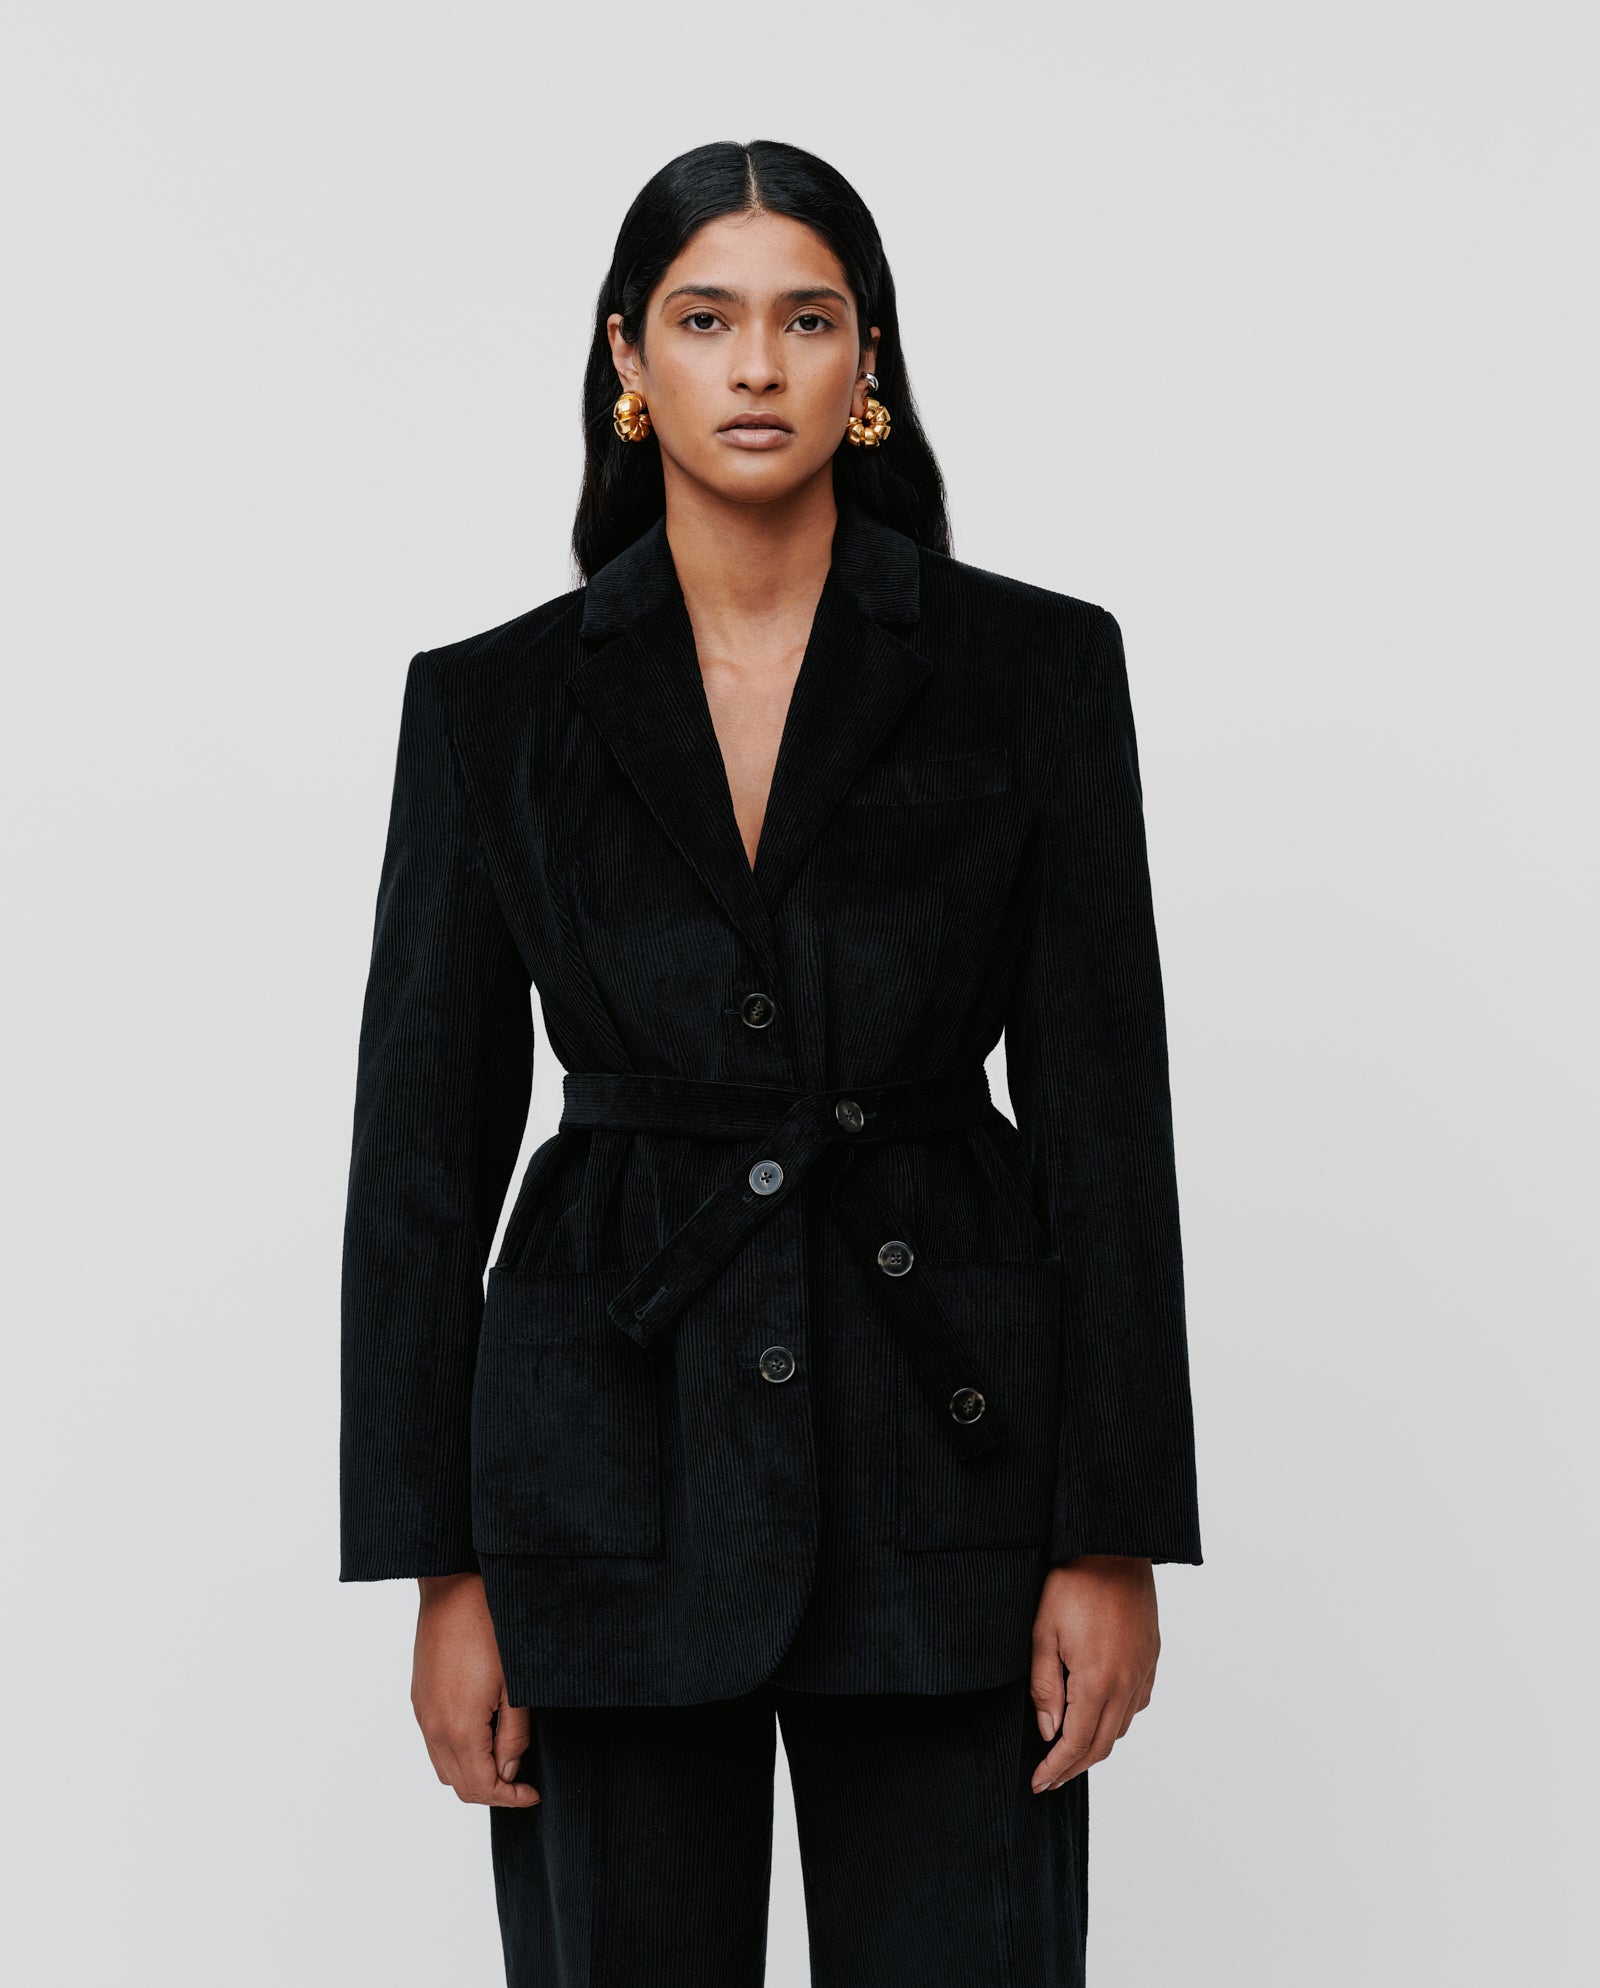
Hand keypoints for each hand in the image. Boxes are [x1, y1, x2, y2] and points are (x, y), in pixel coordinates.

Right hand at [412, 1572, 539, 1806]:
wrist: (452, 1587)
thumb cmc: (488, 1627)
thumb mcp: (515, 1684)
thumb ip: (513, 1734)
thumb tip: (509, 1771)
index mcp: (459, 1728)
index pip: (481, 1787)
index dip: (509, 1799)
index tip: (532, 1793)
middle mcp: (433, 1727)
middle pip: (459, 1785)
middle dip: (492, 1792)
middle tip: (522, 1782)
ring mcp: (422, 1713)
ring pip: (444, 1767)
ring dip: (472, 1774)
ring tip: (504, 1759)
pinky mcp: (419, 1697)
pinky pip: (434, 1743)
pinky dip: (456, 1754)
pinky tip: (482, 1735)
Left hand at [1029, 1555, 1159, 1790]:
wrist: (1112, 1546)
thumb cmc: (1072, 1584)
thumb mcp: (1043, 1633)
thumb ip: (1046, 1688)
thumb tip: (1049, 1731)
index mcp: (1098, 1680)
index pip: (1078, 1743)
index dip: (1057, 1767)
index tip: (1039, 1782)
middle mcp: (1128, 1682)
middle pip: (1103, 1744)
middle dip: (1075, 1766)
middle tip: (1051, 1776)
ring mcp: (1144, 1670)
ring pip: (1123, 1726)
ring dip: (1097, 1744)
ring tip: (1071, 1749)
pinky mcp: (1152, 1656)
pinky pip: (1138, 1702)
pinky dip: (1118, 1719)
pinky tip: (1101, 1713)